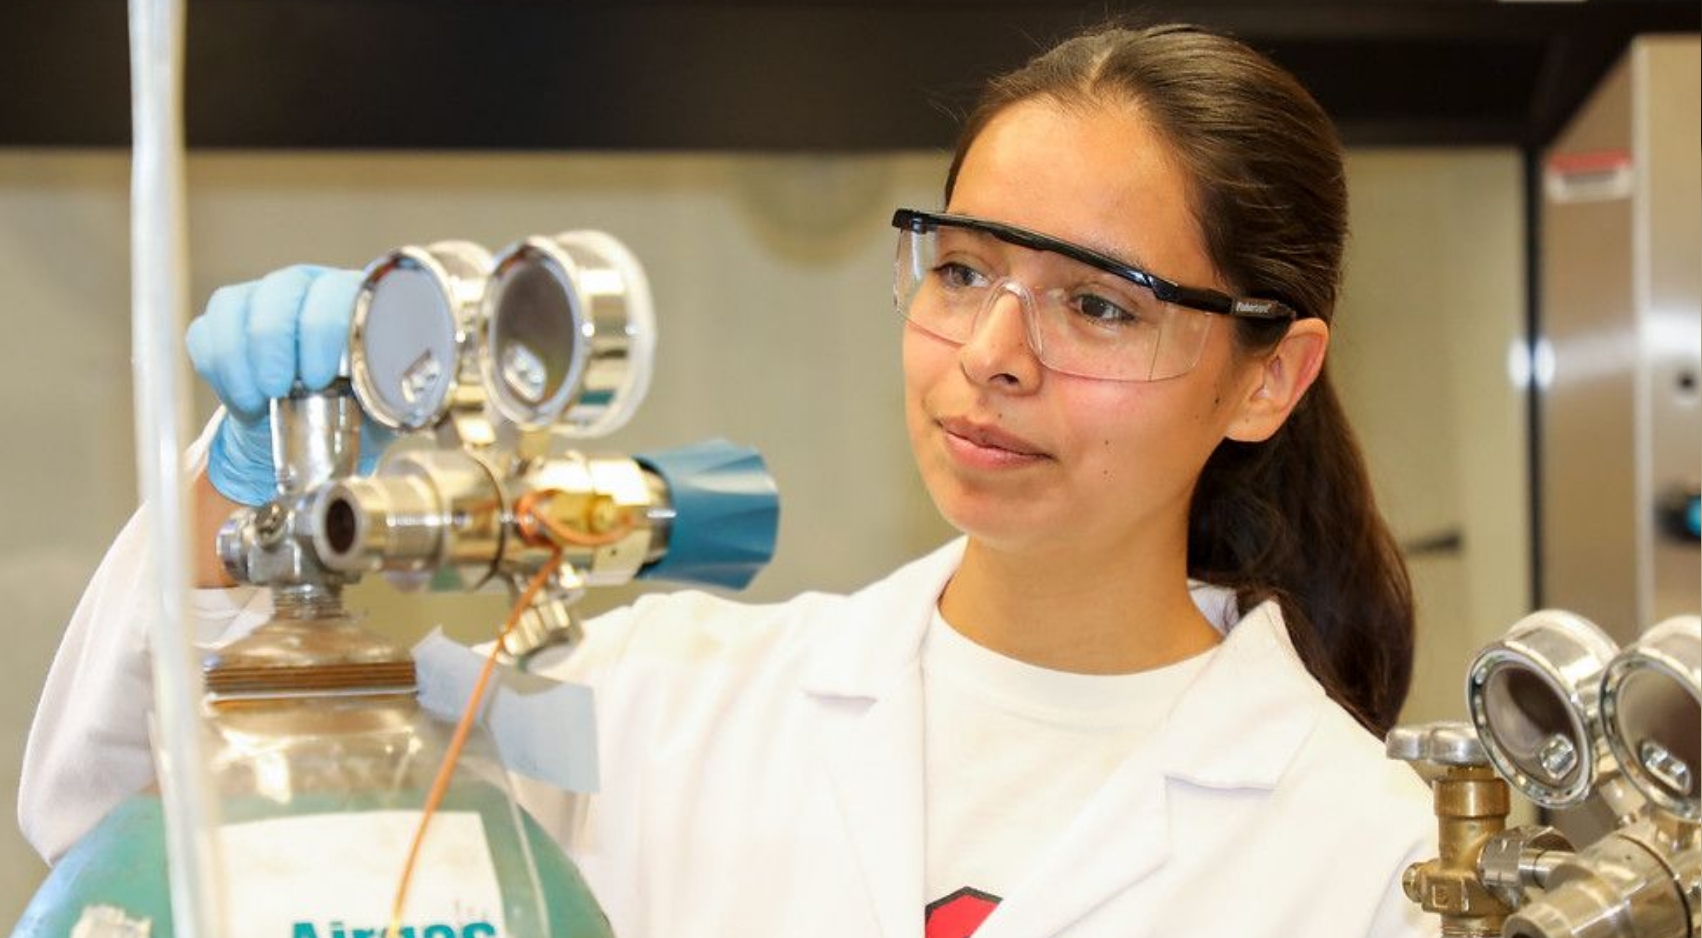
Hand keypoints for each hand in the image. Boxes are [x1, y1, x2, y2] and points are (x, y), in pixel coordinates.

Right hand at [186, 265, 392, 505]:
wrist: (315, 434)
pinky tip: (243, 400)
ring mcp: (264, 298)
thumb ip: (396, 393)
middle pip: (281, 289)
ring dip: (240, 358)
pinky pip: (206, 330)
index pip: (337, 291)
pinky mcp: (227, 321)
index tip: (320, 378)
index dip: (322, 330)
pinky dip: (218, 369)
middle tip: (278, 389)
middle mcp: (311, 287)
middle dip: (274, 342)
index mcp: (358, 300)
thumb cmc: (362, 413)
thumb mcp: (388, 406)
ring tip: (258, 400)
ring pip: (236, 303)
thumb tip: (409, 394)